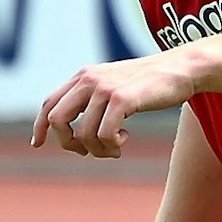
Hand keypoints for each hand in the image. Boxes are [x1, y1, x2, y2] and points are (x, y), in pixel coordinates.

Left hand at [31, 52, 196, 158]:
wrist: (183, 69)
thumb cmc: (152, 83)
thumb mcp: (116, 86)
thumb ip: (94, 100)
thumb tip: (75, 131)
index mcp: (84, 76)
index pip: (49, 103)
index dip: (39, 127)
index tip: (37, 144)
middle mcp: (89, 80)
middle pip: (57, 121)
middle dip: (69, 143)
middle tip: (88, 151)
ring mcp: (104, 88)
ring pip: (83, 134)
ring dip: (98, 150)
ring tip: (116, 148)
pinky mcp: (121, 98)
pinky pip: (104, 135)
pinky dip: (112, 145)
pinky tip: (125, 138)